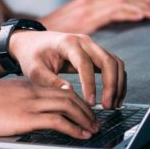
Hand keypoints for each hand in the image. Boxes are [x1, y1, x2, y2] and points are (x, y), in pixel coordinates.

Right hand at [0, 79, 100, 138]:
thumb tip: (24, 110)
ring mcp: (29, 103)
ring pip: (68, 106)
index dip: (76, 100)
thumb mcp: (1, 95)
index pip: (58, 89)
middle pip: (68, 96)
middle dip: (86, 110)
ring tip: (93, 129)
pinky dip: (74, 128)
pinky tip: (80, 134)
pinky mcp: (26, 118)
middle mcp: (31, 91)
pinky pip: (58, 121)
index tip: (84, 110)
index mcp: (25, 84)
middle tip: (95, 121)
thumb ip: (16, 99)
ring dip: (85, 119)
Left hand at [7, 30, 125, 108]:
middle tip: (107, 106)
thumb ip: (51, 82)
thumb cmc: (32, 56)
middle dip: (111, 86)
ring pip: (115, 63)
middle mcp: (84, 41)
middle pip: (108, 61)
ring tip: (113, 105)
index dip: (90, 85)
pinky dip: (117, 81)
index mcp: (67, 43)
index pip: (85, 64)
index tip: (90, 103)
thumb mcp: (35, 70)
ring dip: (118, 85)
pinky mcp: (95, 53)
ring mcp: (92, 46)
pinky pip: (113, 66)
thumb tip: (70, 93)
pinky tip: (114, 98)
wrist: (31, 43)